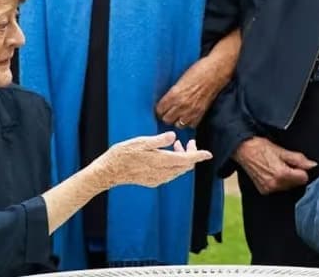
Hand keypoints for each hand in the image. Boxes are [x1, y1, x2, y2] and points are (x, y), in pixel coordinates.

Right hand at [96, 132, 211, 188]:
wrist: (109, 172)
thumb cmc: (123, 154)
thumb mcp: (141, 142)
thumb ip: (159, 140)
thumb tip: (174, 136)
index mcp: (161, 161)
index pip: (187, 160)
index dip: (198, 156)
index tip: (208, 153)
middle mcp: (162, 173)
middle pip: (185, 166)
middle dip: (191, 154)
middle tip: (189, 141)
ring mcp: (157, 179)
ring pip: (178, 170)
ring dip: (181, 159)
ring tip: (176, 145)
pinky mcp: (152, 182)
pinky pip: (170, 174)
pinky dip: (174, 164)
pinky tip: (167, 155)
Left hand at [156, 30, 239, 127]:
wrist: (216, 72)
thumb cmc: (198, 70)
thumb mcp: (180, 79)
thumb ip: (173, 92)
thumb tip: (166, 100)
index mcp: (174, 94)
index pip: (160, 109)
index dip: (160, 108)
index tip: (161, 107)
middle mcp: (182, 105)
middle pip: (167, 119)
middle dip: (167, 115)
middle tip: (169, 111)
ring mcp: (192, 111)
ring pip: (178, 125)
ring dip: (177, 120)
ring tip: (178, 114)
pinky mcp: (201, 113)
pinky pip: (191, 125)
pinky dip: (188, 122)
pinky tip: (188, 115)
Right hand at [233, 136, 316, 194]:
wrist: (242, 150)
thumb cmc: (260, 147)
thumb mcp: (281, 150)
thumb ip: (299, 160)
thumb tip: (313, 165)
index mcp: (282, 175)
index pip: (303, 178)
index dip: (301, 169)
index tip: (294, 162)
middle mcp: (275, 185)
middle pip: (296, 184)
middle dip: (294, 174)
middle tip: (283, 162)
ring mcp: (268, 189)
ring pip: (287, 187)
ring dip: (286, 178)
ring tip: (276, 166)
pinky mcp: (263, 191)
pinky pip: (278, 188)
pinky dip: (278, 182)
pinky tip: (270, 172)